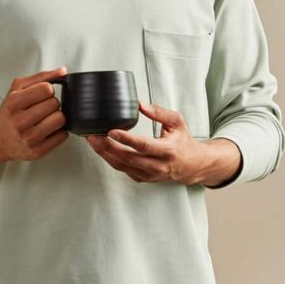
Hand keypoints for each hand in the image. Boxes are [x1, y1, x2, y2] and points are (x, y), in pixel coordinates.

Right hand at [0, 68, 68, 176]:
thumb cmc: (9, 112)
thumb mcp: (17, 89)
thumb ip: (41, 77)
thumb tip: (63, 71)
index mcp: (14, 103)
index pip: (47, 89)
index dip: (48, 90)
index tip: (42, 95)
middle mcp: (20, 122)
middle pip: (55, 104)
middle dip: (52, 104)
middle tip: (43, 108)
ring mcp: (29, 138)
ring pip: (61, 119)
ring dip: (57, 117)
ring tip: (47, 118)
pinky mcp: (37, 151)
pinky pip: (62, 135)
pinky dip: (59, 131)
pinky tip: (48, 130)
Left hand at [85, 102, 234, 185]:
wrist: (191, 165)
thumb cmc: (183, 141)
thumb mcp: (177, 122)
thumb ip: (159, 112)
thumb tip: (139, 105)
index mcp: (168, 150)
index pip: (144, 145)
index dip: (126, 139)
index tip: (111, 130)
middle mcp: (158, 166)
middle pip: (128, 158)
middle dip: (108, 147)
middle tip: (94, 135)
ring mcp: (150, 175)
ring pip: (122, 166)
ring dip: (105, 154)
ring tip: (93, 141)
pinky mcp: (143, 179)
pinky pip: (123, 170)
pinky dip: (111, 159)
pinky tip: (102, 149)